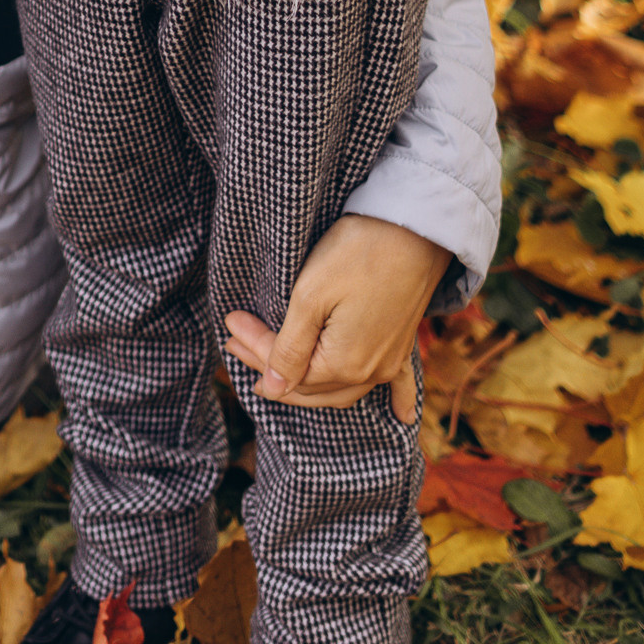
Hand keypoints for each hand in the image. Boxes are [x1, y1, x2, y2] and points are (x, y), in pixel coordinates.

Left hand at [224, 214, 449, 425]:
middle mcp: (371, 373)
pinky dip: (398, 400)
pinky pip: (400, 383)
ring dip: (309, 381)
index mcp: (344, 364)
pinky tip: (400, 416)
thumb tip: (272, 389)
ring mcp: (390, 360)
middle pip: (312, 385)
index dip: (254, 348)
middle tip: (236, 342)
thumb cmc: (356, 254)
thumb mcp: (309, 297)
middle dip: (271, 367)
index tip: (230, 322)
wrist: (413, 228)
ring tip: (277, 371)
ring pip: (342, 388)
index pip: (288, 372)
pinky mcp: (403, 343)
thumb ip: (289, 349)